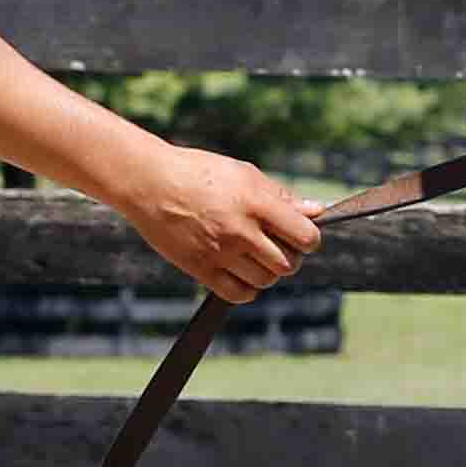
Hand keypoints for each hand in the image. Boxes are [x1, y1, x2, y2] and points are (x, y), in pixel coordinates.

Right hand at [110, 144, 323, 302]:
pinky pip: (238, 294)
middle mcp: (239, 231)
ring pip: (266, 280)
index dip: (309, 238)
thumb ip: (282, 196)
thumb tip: (317, 212)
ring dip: (268, 272)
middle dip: (290, 256)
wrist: (148, 182)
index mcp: (255, 204)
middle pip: (288, 264)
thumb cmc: (200, 172)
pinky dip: (248, 289)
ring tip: (256, 255)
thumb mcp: (245, 174)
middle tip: (277, 245)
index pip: (306, 237)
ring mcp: (219, 252)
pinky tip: (243, 271)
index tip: (301, 235)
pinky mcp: (199, 268)